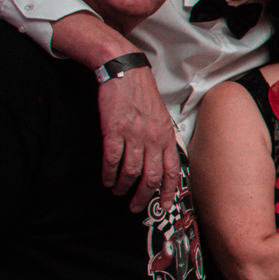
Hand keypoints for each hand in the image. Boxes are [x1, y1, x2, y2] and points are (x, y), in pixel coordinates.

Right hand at [99, 67, 179, 212]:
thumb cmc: (142, 95)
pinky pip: (112, 160)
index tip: (163, 205)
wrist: (125, 72)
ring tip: (117, 191)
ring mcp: (134, 135)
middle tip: (135, 207)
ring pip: (131, 172)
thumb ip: (163, 139)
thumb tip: (165, 161)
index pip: (172, 171)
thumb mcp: (161, 118)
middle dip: (143, 197)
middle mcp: (153, 139)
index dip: (168, 191)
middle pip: (151, 177)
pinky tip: (106, 179)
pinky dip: (109, 173)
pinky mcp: (114, 131)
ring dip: (123, 186)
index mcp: (167, 136)